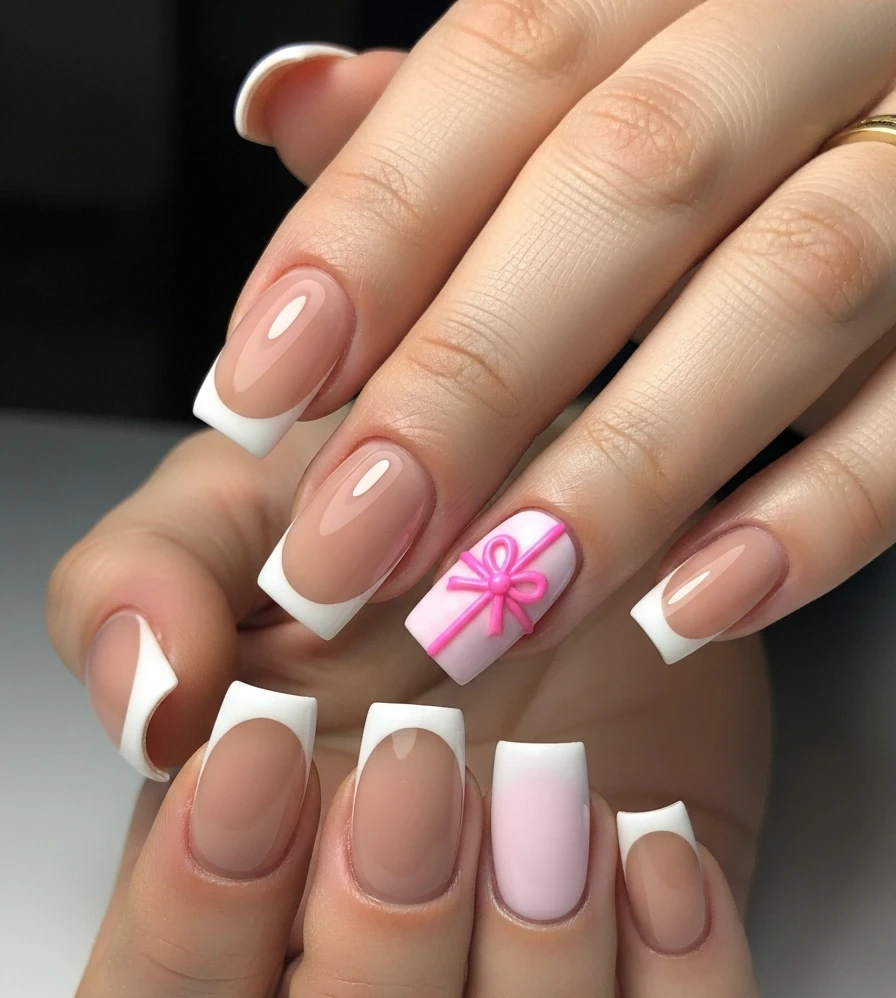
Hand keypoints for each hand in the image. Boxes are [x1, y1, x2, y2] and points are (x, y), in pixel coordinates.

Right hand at [48, 420, 766, 997]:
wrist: (572, 503)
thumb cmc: (397, 523)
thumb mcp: (242, 512)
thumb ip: (140, 582)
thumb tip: (140, 698)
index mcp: (240, 891)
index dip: (193, 934)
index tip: (265, 749)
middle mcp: (368, 974)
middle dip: (376, 972)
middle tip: (425, 768)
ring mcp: (517, 988)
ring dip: (531, 985)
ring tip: (557, 794)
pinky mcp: (654, 966)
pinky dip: (677, 982)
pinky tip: (652, 836)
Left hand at [195, 0, 895, 678]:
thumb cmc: (745, 117)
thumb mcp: (597, 76)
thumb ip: (447, 109)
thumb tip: (288, 108)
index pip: (509, 60)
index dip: (371, 230)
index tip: (259, 387)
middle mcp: (812, 34)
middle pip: (635, 177)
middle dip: (472, 378)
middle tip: (353, 546)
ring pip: (792, 285)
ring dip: (624, 467)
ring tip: (500, 604)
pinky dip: (816, 515)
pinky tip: (694, 604)